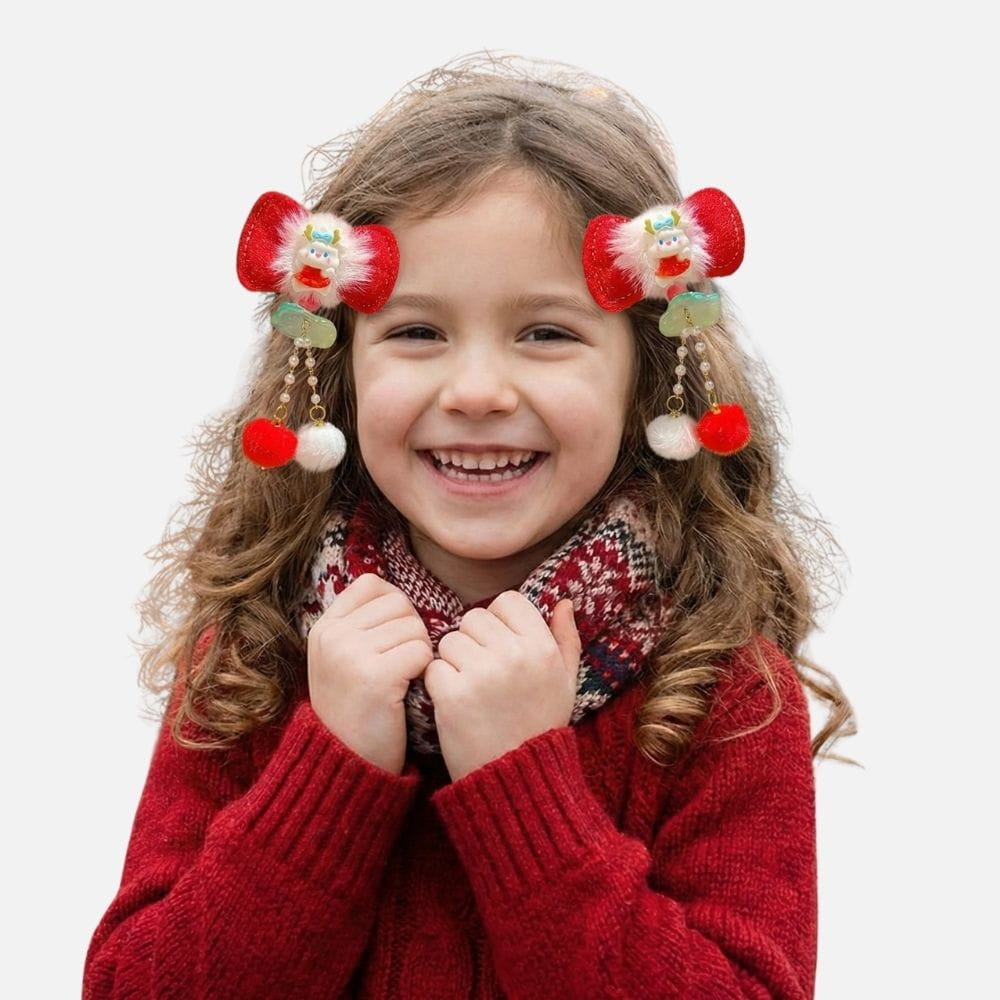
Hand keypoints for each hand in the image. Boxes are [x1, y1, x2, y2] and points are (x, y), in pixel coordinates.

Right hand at [307, 573, 432, 775]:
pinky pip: (421, 651)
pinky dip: (424, 670)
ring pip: (414, 626)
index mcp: (324, 628)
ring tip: (402, 678)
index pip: (372, 584)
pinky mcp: (375, 677)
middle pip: (398, 602)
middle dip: (411, 629)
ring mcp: (351, 655)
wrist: (345, 763)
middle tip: (402, 662)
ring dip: (420, 651)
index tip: (393, 635)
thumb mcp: (341, 660)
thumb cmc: (355, 709)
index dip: (394, 604)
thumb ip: (360, 625)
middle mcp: (333, 637)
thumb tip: (398, 593)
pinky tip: (408, 689)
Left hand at [423, 593, 580, 781]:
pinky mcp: (453, 695)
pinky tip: (457, 703)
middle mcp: (514, 655)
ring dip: (454, 661)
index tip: (501, 646)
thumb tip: (563, 601)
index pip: (507, 600)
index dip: (499, 621)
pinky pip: (433, 667)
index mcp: (542, 647)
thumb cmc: (541, 725)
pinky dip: (439, 684)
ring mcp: (482, 674)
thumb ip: (566, 638)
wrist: (517, 780)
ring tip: (472, 688)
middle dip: (474, 641)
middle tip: (484, 672)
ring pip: (450, 640)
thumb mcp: (566, 682)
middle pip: (474, 617)